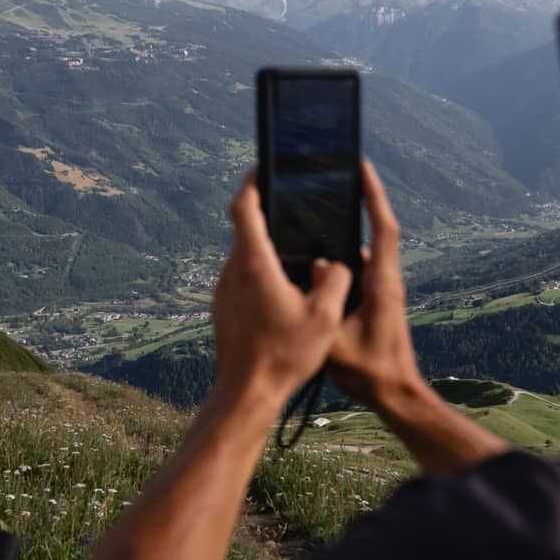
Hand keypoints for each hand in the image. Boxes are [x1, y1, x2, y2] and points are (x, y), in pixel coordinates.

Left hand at [209, 172, 353, 410]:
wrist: (246, 393)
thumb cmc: (284, 355)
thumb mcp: (325, 317)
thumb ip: (336, 279)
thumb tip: (335, 263)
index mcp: (254, 264)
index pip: (244, 207)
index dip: (253, 181)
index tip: (264, 166)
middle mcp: (232, 272)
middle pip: (246, 230)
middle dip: (270, 217)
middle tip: (295, 208)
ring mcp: (224, 291)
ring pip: (246, 258)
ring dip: (268, 251)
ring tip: (299, 256)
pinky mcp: (223, 308)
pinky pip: (243, 280)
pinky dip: (262, 275)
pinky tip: (286, 293)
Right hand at [327, 160, 426, 411]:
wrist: (396, 395)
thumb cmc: (371, 372)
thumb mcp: (337, 340)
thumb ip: (325, 301)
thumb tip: (316, 264)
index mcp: (382, 283)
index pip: (384, 227)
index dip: (374, 195)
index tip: (362, 167)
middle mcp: (385, 281)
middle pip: (372, 232)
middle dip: (354, 206)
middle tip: (326, 184)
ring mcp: (381, 291)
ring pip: (360, 254)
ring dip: (340, 239)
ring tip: (309, 223)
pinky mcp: (374, 302)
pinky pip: (355, 272)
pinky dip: (337, 264)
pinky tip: (311, 265)